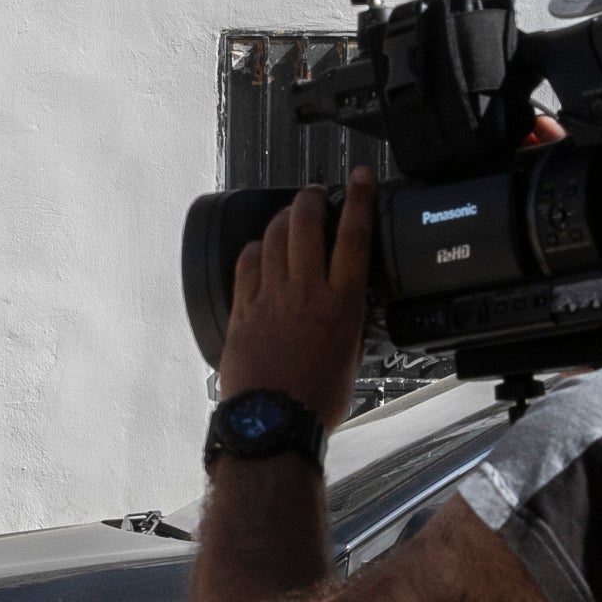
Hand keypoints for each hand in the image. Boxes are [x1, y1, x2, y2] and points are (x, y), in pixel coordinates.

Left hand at [217, 166, 372, 434]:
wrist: (273, 423)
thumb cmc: (316, 401)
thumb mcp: (350, 355)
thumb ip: (347, 319)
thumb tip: (346, 300)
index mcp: (341, 304)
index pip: (353, 235)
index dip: (358, 199)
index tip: (360, 177)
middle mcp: (305, 292)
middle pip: (306, 223)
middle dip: (310, 198)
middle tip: (314, 193)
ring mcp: (270, 297)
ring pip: (273, 237)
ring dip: (282, 219)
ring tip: (289, 217)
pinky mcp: (242, 308)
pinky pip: (246, 264)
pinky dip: (254, 249)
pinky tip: (258, 249)